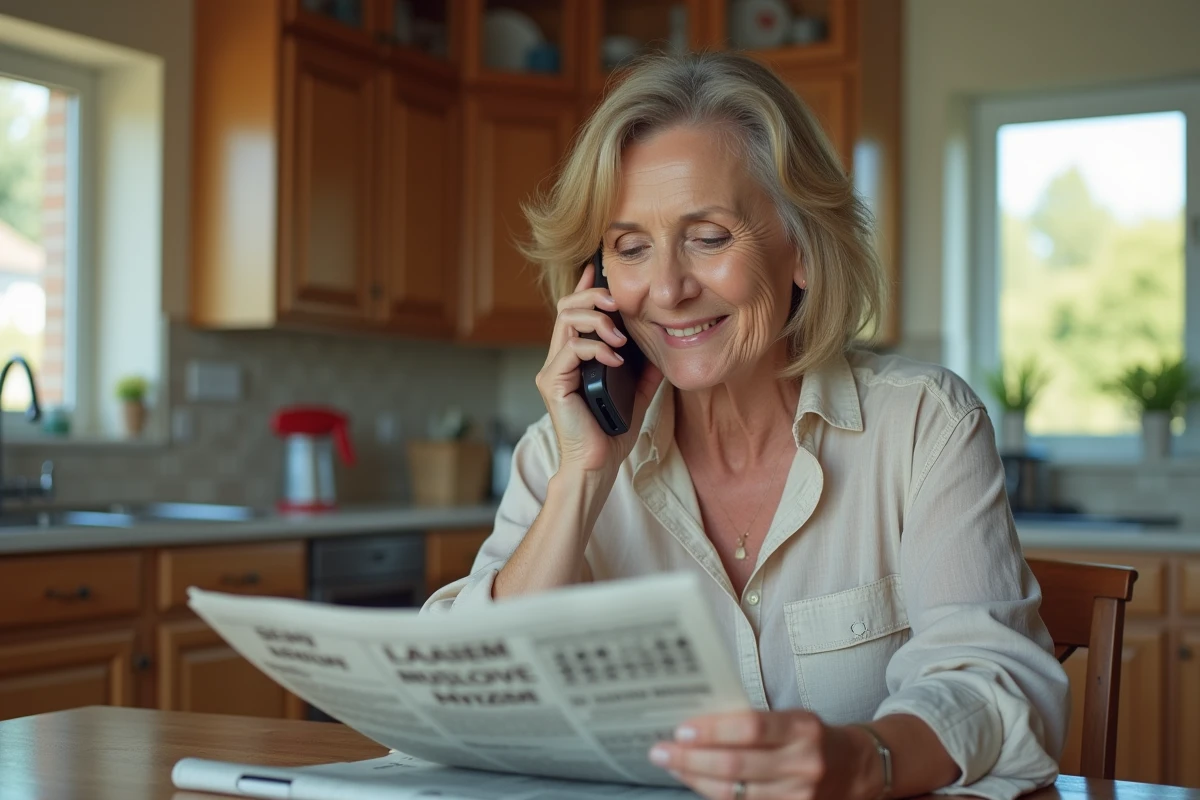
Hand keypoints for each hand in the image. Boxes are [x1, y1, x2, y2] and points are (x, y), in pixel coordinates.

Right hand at [535, 263, 661, 474]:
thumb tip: (661, 349)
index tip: (599, 270)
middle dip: (592, 297)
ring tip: (620, 335)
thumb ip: (644, 371)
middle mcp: (559, 360)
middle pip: (566, 308)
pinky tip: (616, 358)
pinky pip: (572, 349)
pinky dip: (596, 347)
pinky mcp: (553, 382)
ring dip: (597, 320)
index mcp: (575, 359)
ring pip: (566, 321)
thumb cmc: (611, 435)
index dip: (585, 288)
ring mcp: (554, 370)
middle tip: (617, 302)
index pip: (575, 314)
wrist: (597, 466)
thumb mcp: (636, 395)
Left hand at [648, 711, 882, 799]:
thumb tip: (700, 722)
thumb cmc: (812, 737)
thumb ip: (754, 722)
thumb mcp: (792, 718)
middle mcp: (802, 763)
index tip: (682, 729)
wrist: (857, 769)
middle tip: (661, 751)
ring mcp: (799, 795)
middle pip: (737, 766)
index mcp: (801, 729)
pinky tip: (696, 783)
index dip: (713, 731)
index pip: (751, 727)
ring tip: (672, 766)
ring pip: (736, 793)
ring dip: (697, 780)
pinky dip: (715, 795)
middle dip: (692, 759)